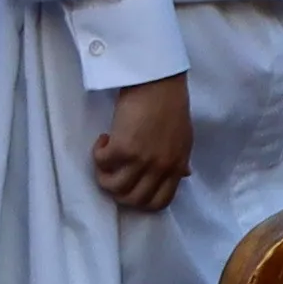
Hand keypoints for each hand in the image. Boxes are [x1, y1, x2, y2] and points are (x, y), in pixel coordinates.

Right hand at [87, 74, 191, 213]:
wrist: (158, 81)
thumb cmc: (170, 104)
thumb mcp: (183, 138)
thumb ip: (180, 160)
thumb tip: (184, 175)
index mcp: (176, 166)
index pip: (159, 202)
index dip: (141, 201)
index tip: (131, 185)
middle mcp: (160, 168)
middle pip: (133, 200)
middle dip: (118, 191)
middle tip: (113, 171)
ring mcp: (141, 160)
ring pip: (114, 188)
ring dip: (104, 175)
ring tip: (106, 156)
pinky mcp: (123, 148)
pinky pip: (102, 164)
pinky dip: (98, 154)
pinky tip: (104, 139)